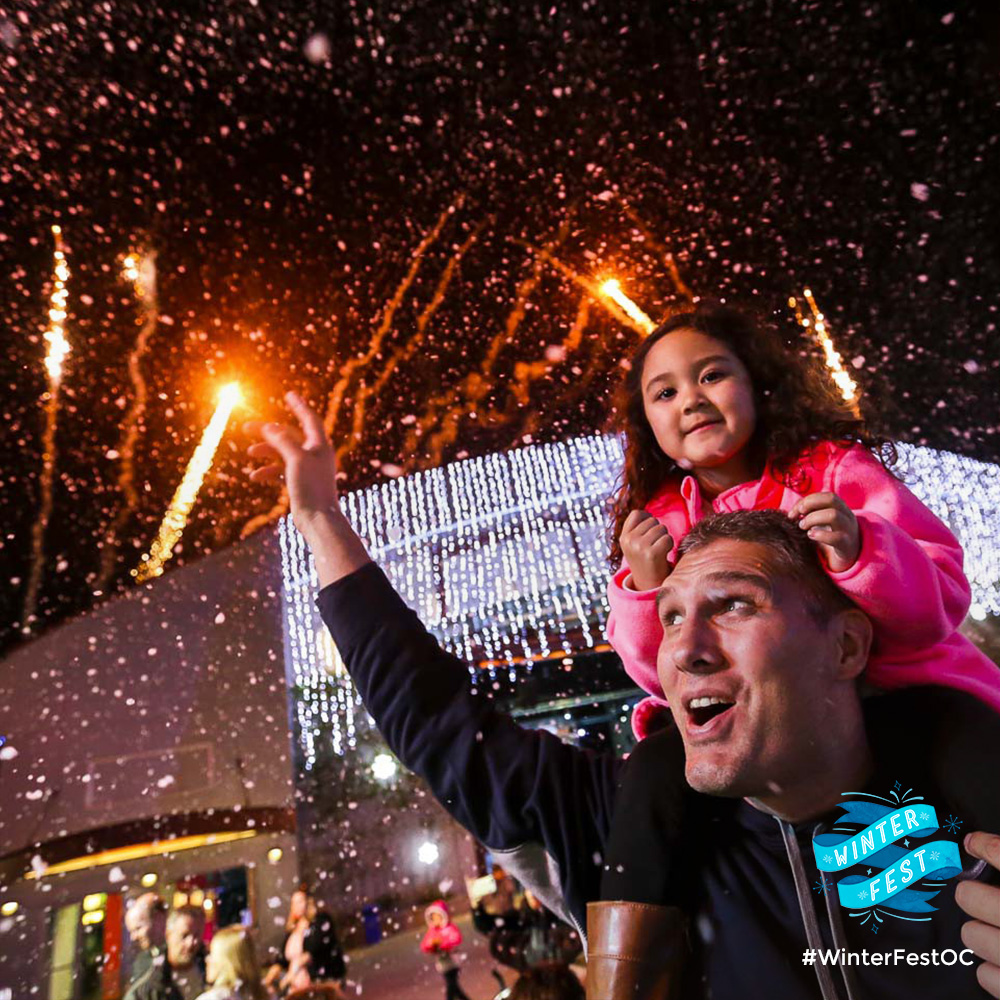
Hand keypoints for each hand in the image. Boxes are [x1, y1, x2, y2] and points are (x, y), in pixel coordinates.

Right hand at [245, 392, 339, 533]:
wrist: (318, 519)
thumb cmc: (311, 488)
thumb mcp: (295, 459)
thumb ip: (282, 441)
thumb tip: (269, 426)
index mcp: (319, 445)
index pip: (310, 418)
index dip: (299, 406)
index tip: (289, 394)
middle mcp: (315, 455)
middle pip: (289, 436)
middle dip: (268, 432)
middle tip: (246, 427)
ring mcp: (307, 469)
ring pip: (283, 453)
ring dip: (266, 451)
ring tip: (250, 453)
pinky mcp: (300, 483)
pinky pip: (281, 471)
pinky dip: (268, 471)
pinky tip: (255, 477)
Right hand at [620, 510, 672, 590]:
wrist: (648, 585)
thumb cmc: (645, 561)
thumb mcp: (634, 544)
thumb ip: (637, 529)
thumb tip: (645, 513)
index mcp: (623, 537)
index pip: (637, 513)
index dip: (648, 519)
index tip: (650, 532)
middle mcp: (629, 540)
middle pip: (652, 520)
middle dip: (658, 530)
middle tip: (655, 545)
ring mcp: (639, 546)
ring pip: (661, 528)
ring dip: (665, 537)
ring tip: (659, 549)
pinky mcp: (652, 553)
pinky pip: (667, 538)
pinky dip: (670, 545)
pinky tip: (664, 554)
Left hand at [788, 492, 859, 572]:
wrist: (848, 558)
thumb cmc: (830, 536)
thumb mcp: (820, 522)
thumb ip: (808, 514)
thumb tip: (792, 513)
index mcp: (841, 508)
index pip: (826, 495)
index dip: (807, 500)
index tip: (793, 512)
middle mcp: (847, 516)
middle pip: (831, 499)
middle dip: (809, 504)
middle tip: (797, 517)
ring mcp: (849, 530)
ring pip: (833, 515)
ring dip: (812, 519)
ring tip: (802, 527)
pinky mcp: (846, 545)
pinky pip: (836, 537)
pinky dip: (820, 535)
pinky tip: (810, 536)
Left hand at [957, 832, 999, 997]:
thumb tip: (988, 845)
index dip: (986, 846)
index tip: (972, 842)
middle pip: (969, 898)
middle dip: (971, 897)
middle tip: (974, 896)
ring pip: (971, 936)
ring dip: (979, 934)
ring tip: (991, 933)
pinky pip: (984, 975)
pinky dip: (989, 970)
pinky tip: (998, 963)